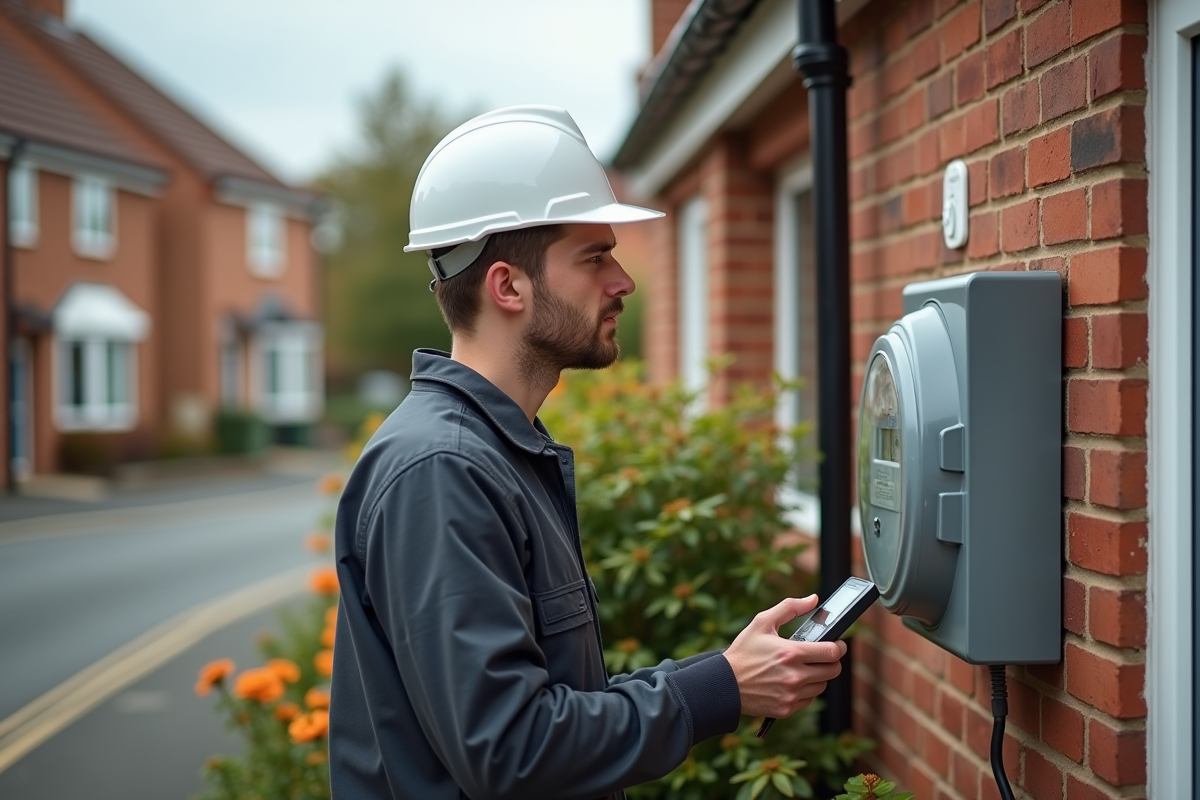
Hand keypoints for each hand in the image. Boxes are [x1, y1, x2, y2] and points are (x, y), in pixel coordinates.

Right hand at [723, 595, 846, 719]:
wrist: (724, 684)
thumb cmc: (743, 652)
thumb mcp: (762, 622)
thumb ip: (790, 607)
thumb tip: (813, 599)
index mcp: (791, 652)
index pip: (832, 652)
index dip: (839, 647)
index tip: (837, 644)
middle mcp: (794, 676)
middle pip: (832, 671)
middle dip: (831, 661)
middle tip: (822, 656)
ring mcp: (791, 694)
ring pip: (822, 686)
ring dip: (818, 676)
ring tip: (804, 668)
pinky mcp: (787, 709)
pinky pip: (808, 700)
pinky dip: (806, 691)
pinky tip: (793, 682)